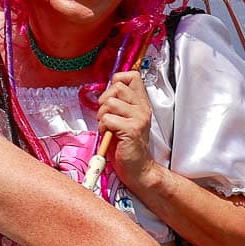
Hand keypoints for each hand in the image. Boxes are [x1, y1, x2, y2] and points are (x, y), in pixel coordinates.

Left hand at [96, 70, 155, 188]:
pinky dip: (103, 127)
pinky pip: (107, 119)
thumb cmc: (126, 145)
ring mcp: (138, 118)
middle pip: (117, 86)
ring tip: (108, 127)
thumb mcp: (124, 119)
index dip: (117, 80)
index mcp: (140, 103)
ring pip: (110, 102)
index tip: (112, 96)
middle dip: (104, 100)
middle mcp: (142, 108)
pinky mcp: (131, 130)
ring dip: (102, 115)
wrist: (137, 168)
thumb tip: (105, 91)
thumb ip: (118, 104)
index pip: (132, 76)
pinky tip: (109, 135)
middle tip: (107, 115)